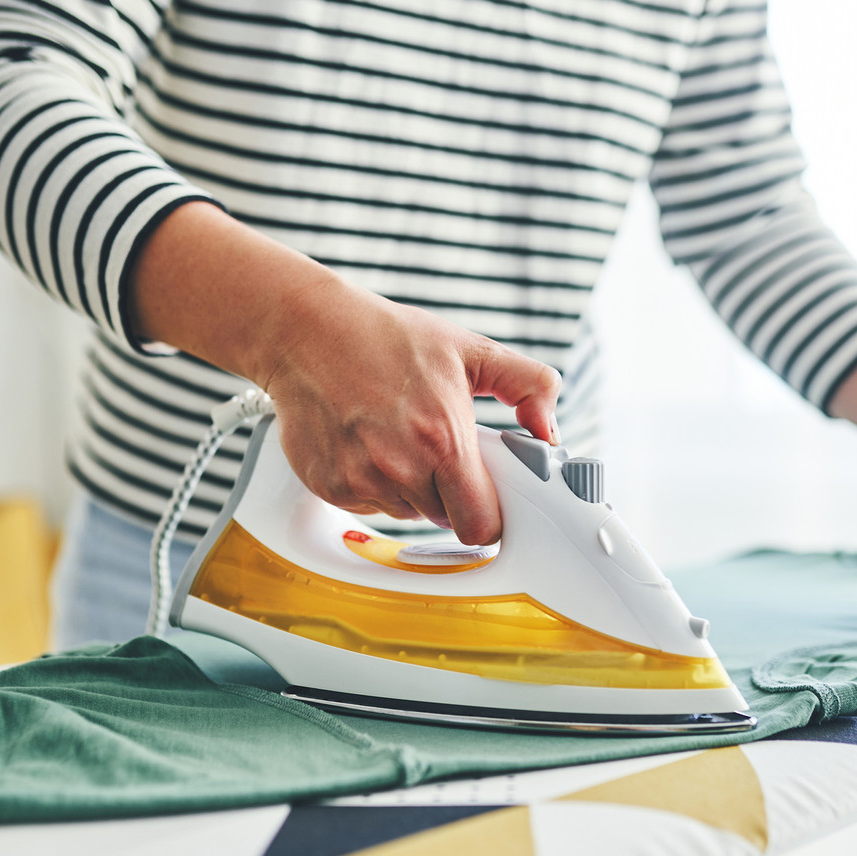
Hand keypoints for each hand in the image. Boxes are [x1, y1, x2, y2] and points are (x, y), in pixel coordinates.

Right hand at [129, 202, 560, 544]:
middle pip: (445, 519)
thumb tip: (549, 429)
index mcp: (444, 440)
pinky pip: (367, 506)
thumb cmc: (386, 338)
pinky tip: (367, 442)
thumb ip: (528, 385)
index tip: (489, 497)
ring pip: (406, 513)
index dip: (490, 514)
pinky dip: (372, 484)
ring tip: (398, 436)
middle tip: (439, 449)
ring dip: (411, 488)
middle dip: (450, 493)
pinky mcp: (329, 486)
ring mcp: (361, 480)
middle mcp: (401, 467)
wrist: (307, 331)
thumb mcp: (469, 350)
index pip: (482, 524)